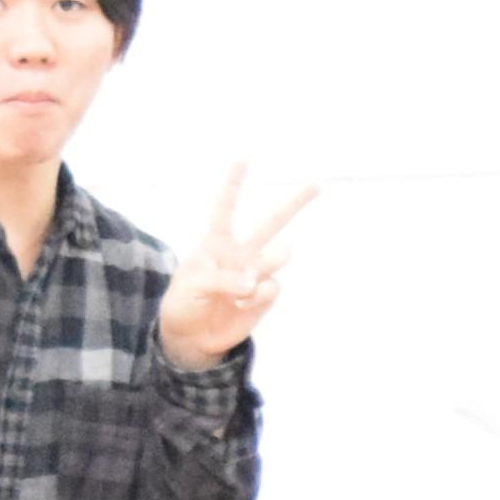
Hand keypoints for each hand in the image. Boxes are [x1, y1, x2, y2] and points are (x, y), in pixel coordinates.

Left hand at [156, 163, 315, 367]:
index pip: (225, 210)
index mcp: (216, 244)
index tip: (242, 161)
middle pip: (271, 224)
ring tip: (247, 284)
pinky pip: (272, 288)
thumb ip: (222, 279)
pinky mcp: (263, 296)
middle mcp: (240, 254)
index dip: (233, 186)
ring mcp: (255, 274)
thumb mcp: (193, 286)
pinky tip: (242, 305)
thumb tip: (252, 283)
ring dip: (268, 264)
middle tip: (315, 185)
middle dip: (294, 204)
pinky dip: (257, 297)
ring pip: (277, 257)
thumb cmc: (184, 303)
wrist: (192, 338)